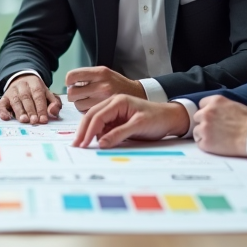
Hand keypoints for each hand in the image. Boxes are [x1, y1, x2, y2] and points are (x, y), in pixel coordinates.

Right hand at [0, 74, 62, 123]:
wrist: (22, 80)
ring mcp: (12, 91)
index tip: (43, 119)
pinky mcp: (4, 98)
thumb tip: (54, 112)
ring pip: (15, 101)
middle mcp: (22, 86)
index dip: (41, 108)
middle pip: (26, 98)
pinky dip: (2, 111)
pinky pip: (1, 104)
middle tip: (34, 121)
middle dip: (31, 111)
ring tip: (24, 120)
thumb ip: (54, 103)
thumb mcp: (48, 94)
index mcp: (35, 83)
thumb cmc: (37, 92)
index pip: (38, 95)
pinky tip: (6, 118)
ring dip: (19, 111)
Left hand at [64, 66, 144, 112]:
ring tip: (90, 102)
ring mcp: (104, 98)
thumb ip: (89, 77)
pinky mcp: (106, 110)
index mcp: (100, 72)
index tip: (72, 84)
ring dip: (80, 105)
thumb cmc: (119, 84)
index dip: (69, 81)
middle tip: (80, 95)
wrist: (139, 94)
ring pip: (78, 105)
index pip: (72, 76)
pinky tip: (95, 108)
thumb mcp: (106, 74)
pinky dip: (88, 112)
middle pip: (72, 93)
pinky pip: (87, 113)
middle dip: (74, 95)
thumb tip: (70, 83)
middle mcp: (101, 84)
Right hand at [72, 94, 189, 148]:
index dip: (89, 130)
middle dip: (83, 131)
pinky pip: (102, 127)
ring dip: (88, 133)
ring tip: (83, 146)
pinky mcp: (116, 120)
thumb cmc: (158, 118)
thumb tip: (101, 143)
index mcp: (118, 101)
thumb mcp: (139, 126)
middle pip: (91, 116)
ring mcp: (114, 112)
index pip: (97, 116)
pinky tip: (94, 142)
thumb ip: (119, 134)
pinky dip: (97, 134)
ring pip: (95, 121)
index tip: (83, 144)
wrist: (170, 118)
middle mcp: (113, 104)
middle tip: (76, 145)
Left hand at [191, 96, 246, 156]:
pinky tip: (217, 145)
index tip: (212, 117)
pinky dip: (206, 145)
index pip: (201, 104)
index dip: (207, 111)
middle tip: (215, 129)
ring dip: (204, 134)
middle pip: (197, 117)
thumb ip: (222, 106)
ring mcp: (204, 128)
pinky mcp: (205, 142)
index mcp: (215, 101)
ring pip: (196, 131)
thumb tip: (218, 110)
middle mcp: (207, 113)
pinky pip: (200, 143)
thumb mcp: (235, 105)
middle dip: (204, 122)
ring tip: (217, 138)